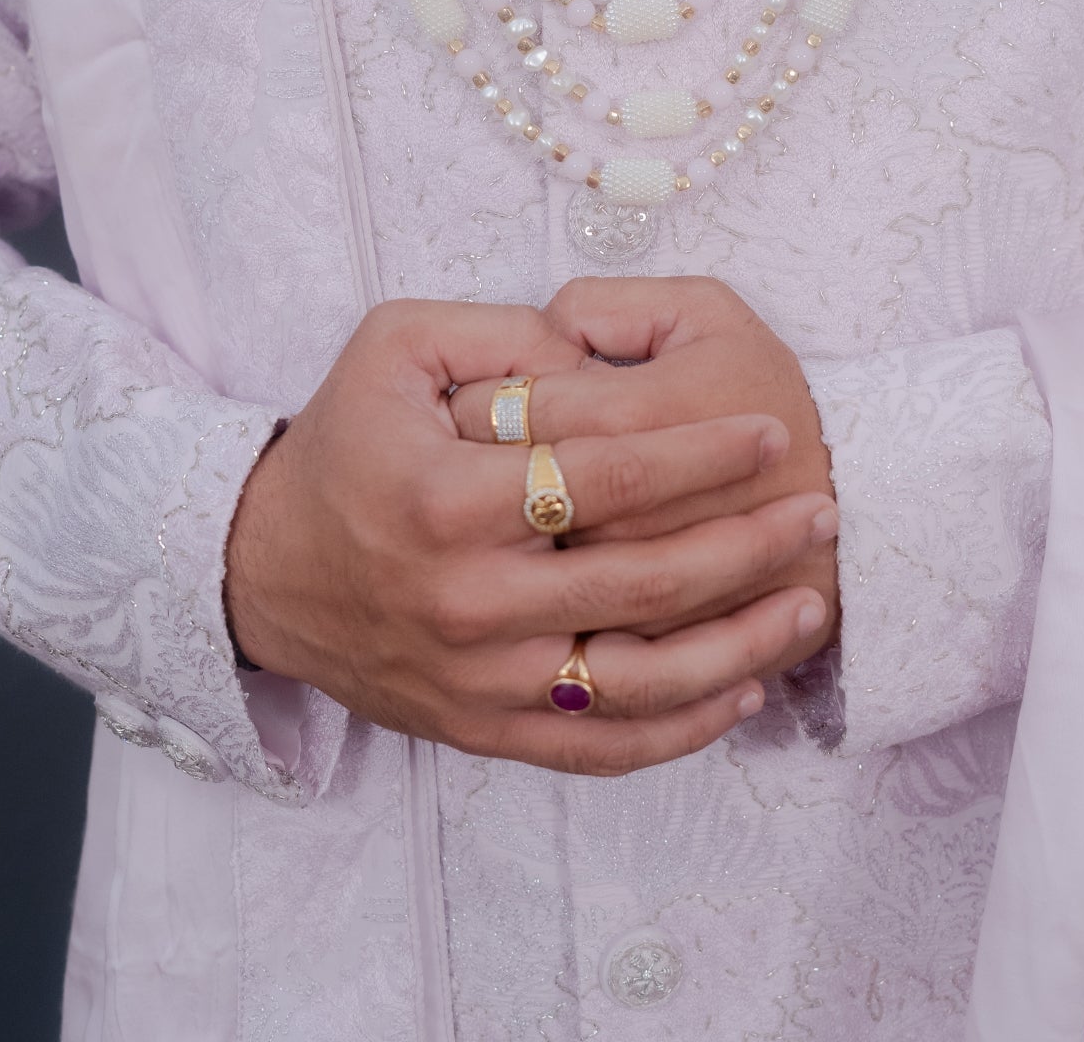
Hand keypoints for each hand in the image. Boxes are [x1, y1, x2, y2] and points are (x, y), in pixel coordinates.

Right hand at [225, 297, 837, 774]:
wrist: (262, 571)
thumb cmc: (343, 443)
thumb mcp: (394, 346)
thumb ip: (500, 336)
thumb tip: (593, 357)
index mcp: (451, 499)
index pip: (611, 476)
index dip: (704, 453)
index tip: (772, 431)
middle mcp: (471, 599)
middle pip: (645, 581)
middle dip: (751, 544)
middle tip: (822, 508)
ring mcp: (480, 678)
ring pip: (640, 681)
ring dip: (741, 647)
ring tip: (809, 605)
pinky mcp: (482, 729)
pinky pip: (600, 747)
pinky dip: (681, 729)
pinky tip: (741, 689)